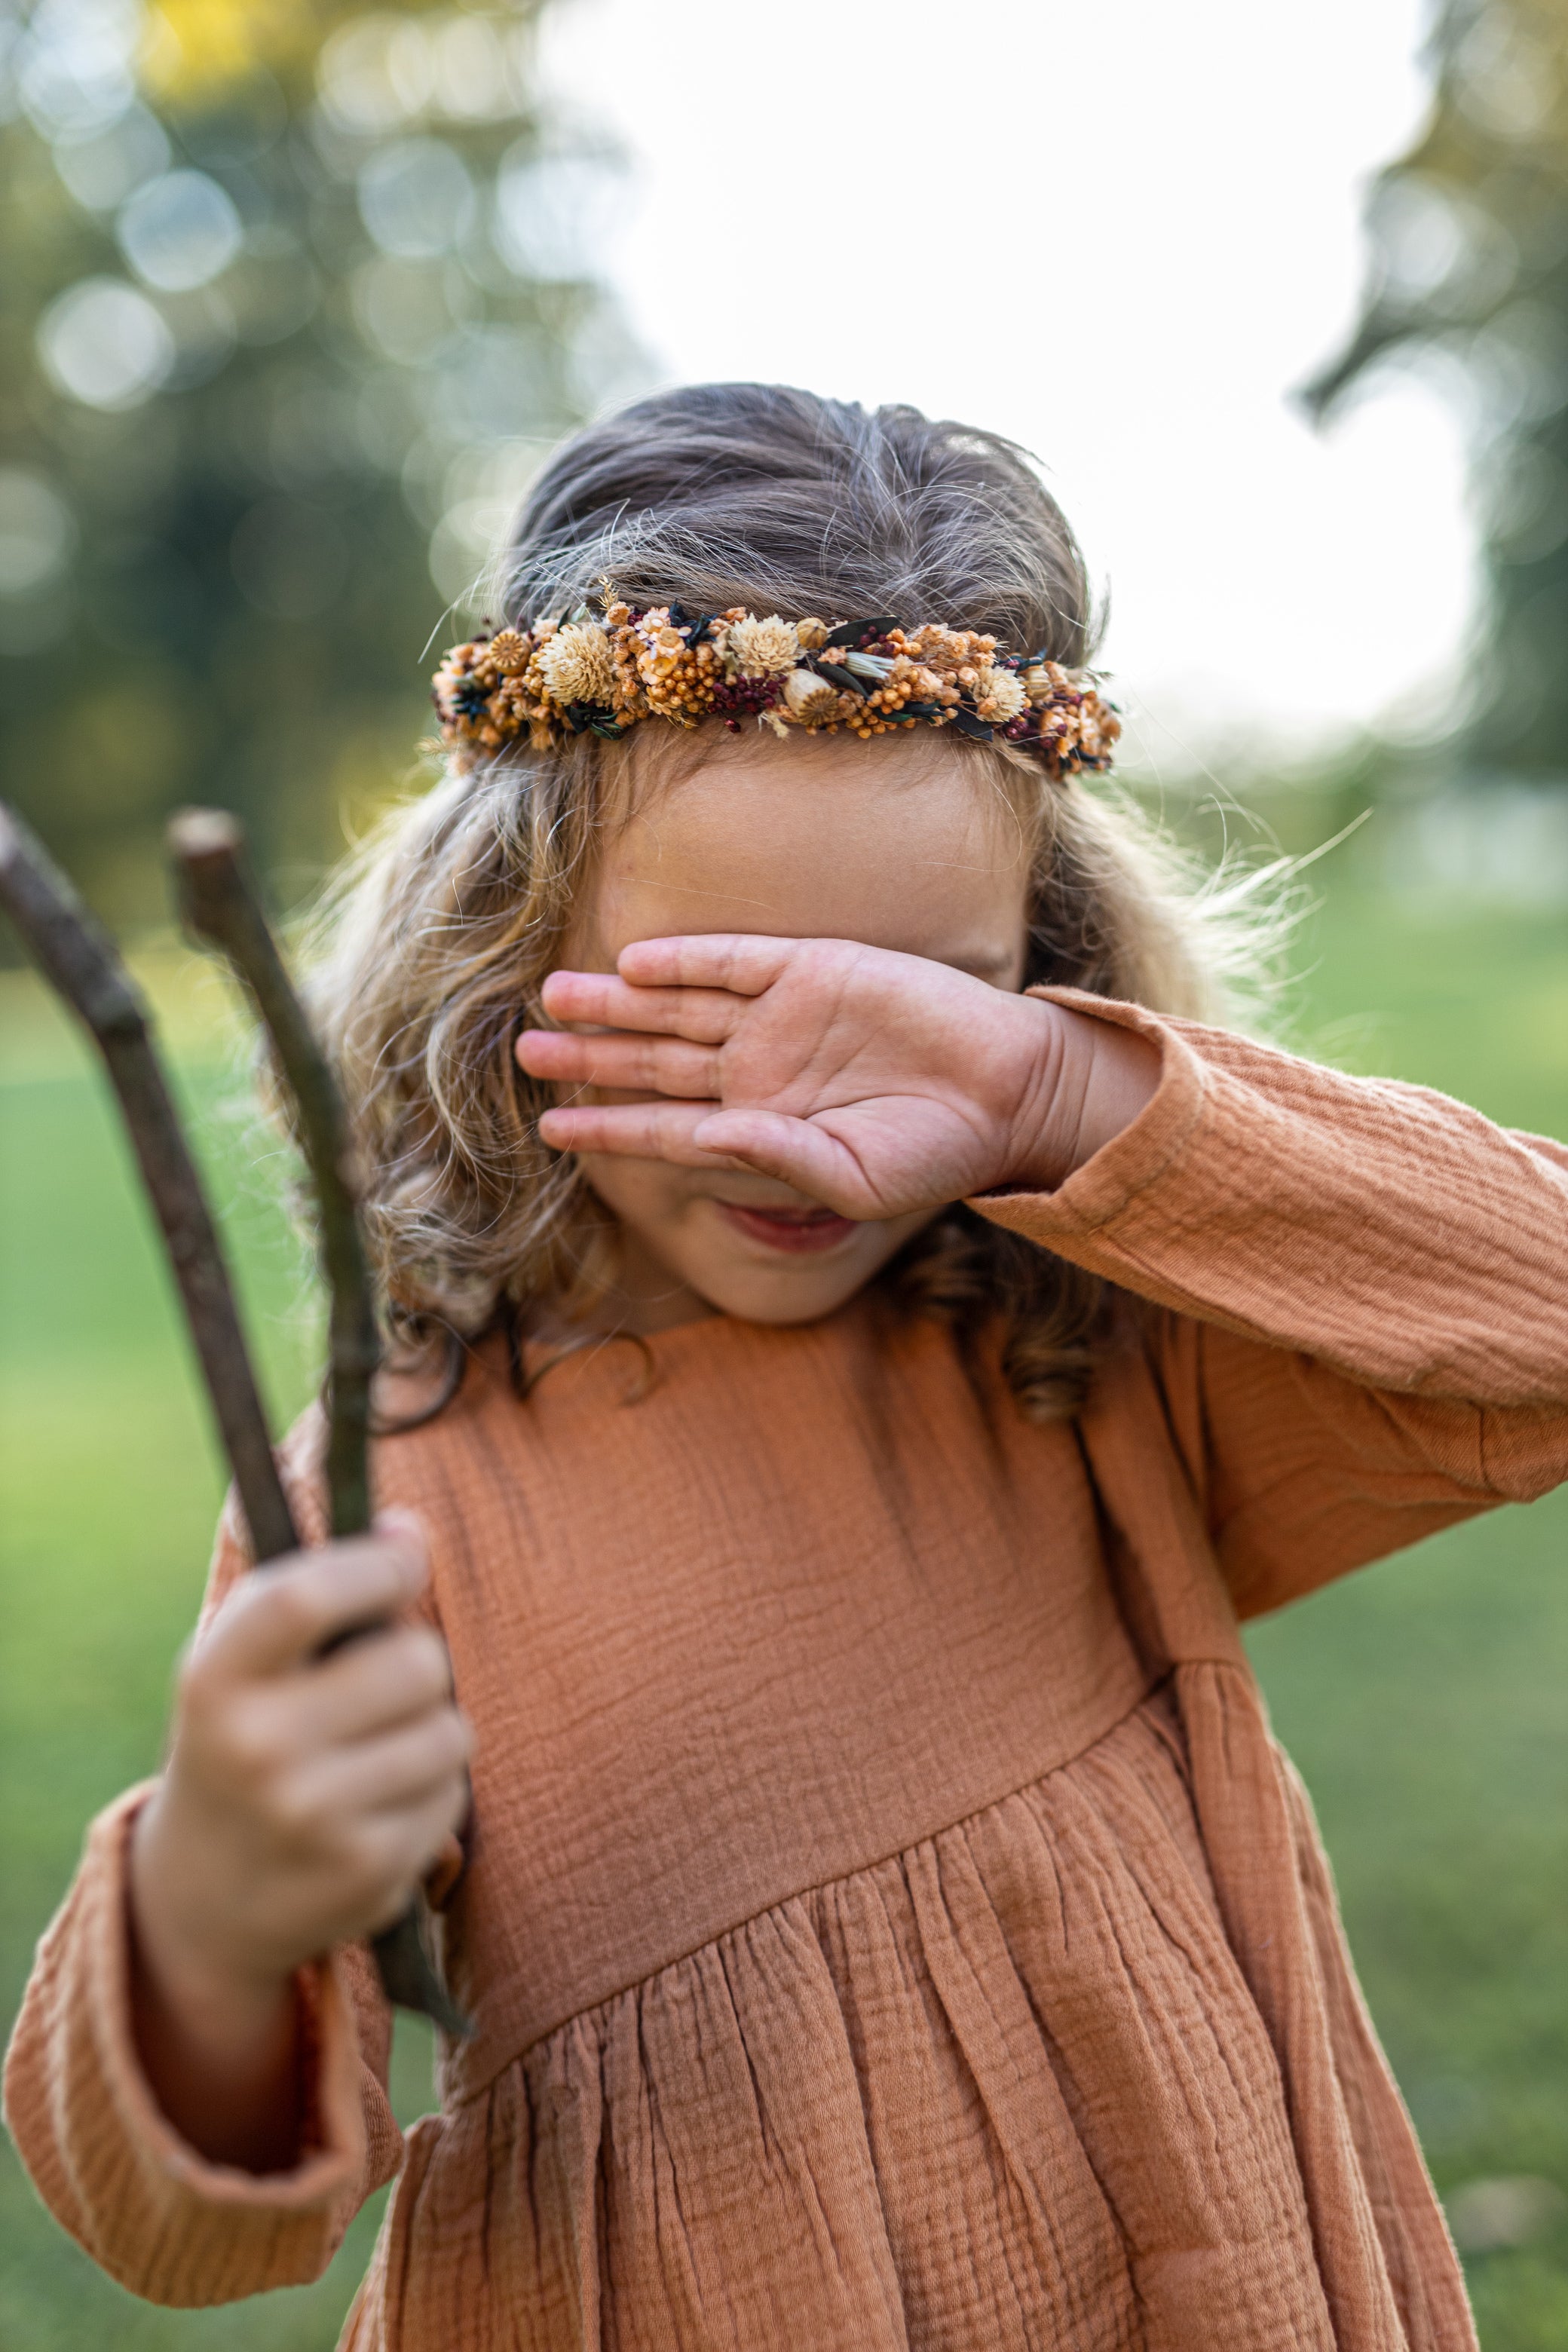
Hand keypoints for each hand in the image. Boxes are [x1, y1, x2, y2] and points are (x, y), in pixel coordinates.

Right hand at [131, 1520, 469, 2037]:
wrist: (203, 1894)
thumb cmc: (242, 1738)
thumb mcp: (242, 1663)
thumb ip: (319, 1587)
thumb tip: (412, 1529)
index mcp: (215, 1679)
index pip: (304, 1598)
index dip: (377, 1566)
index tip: (406, 1560)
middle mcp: (256, 1750)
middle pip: (415, 1663)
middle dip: (418, 1660)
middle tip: (384, 1680)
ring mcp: (312, 1818)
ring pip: (450, 1730)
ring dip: (431, 1728)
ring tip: (376, 1747)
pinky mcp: (365, 1873)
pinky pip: (453, 1793)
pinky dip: (431, 1790)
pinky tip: (377, 1805)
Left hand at [520, 936, 1157, 1217]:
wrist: (1009, 1090)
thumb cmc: (935, 1152)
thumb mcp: (851, 1176)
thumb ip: (773, 1158)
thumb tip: (701, 1138)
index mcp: (762, 1127)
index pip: (665, 1128)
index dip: (608, 1128)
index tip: (550, 1129)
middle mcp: (759, 1069)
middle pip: (655, 1059)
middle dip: (591, 1056)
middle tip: (525, 1051)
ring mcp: (782, 1016)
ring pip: (678, 1005)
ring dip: (616, 1003)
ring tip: (552, 999)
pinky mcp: (813, 968)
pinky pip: (734, 961)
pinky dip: (685, 959)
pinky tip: (633, 962)